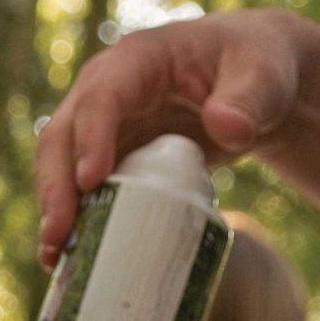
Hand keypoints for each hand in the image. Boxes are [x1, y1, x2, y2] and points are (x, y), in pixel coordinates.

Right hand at [35, 8, 308, 266]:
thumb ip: (250, 98)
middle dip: (56, 187)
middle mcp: (104, 91)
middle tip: (59, 235)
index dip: (91, 137)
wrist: (253, 86)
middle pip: (62, 137)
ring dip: (54, 212)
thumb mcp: (265, 74)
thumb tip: (228, 129)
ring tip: (55, 258)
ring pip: (59, 168)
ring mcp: (100, 128)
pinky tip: (69, 260)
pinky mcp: (107, 159)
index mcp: (138, 60)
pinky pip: (78, 191)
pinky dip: (73, 223)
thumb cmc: (259, 67)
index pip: (102, 96)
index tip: (91, 180)